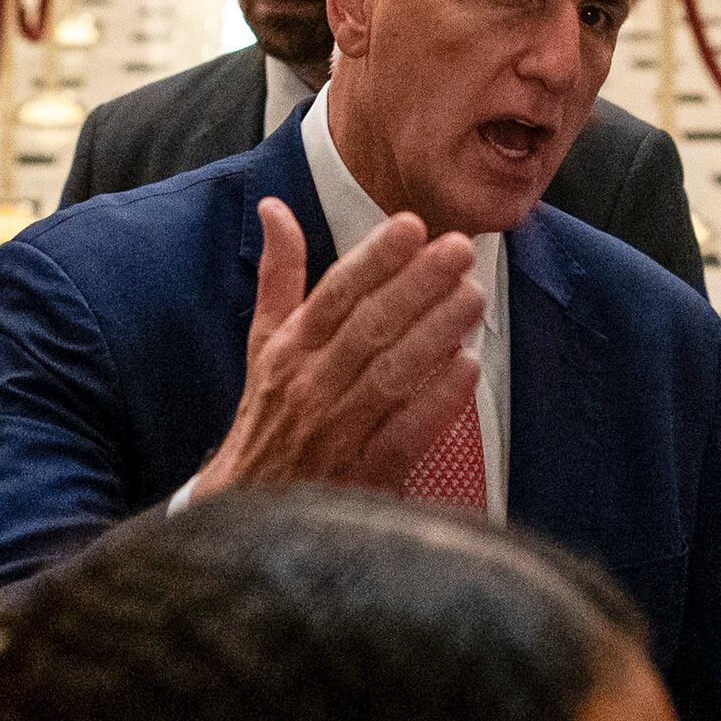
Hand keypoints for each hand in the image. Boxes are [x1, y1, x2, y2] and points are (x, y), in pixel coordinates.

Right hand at [186, 198, 480, 501]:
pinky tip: (466, 368)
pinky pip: (405, 433)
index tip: (410, 225)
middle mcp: (309, 387)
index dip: (373, 258)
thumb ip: (279, 276)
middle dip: (417, 285)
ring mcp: (336, 432)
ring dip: (435, 332)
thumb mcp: (264, 344)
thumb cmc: (268, 418)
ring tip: (471, 297)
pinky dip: (436, 400)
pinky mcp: (364, 476)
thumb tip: (275, 208)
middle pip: (369, 327)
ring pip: (391, 374)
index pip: (334, 294)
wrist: (249, 512)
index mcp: (287, 351)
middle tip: (459, 249)